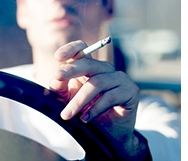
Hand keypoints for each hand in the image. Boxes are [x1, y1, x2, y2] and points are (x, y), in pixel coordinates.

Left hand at [51, 40, 145, 158]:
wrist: (110, 137)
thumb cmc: (90, 115)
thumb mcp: (69, 100)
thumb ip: (61, 88)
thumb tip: (56, 76)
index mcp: (91, 68)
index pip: (83, 50)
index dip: (71, 49)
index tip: (58, 58)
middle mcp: (107, 70)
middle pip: (89, 63)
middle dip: (71, 70)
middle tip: (57, 77)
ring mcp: (120, 79)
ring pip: (97, 83)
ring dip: (79, 100)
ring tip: (67, 115)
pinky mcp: (131, 91)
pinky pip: (110, 96)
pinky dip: (95, 108)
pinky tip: (86, 119)